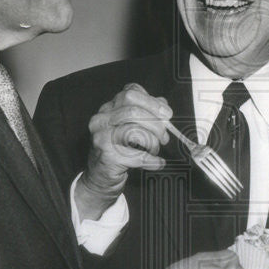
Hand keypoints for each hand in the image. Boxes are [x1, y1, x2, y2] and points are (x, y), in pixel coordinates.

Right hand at [75, 84, 171, 218]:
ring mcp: (102, 137)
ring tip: (156, 150)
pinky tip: (157, 163)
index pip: (131, 93)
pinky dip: (152, 160)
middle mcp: (102, 119)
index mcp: (109, 108)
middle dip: (155, 124)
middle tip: (164, 137)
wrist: (102, 176)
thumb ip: (147, 112)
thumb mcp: (131, 127)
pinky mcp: (107, 156)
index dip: (152, 102)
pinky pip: (137, 155)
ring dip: (153, 143)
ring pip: (135, 132)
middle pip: (134, 111)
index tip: (167, 114)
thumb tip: (163, 105)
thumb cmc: (120, 149)